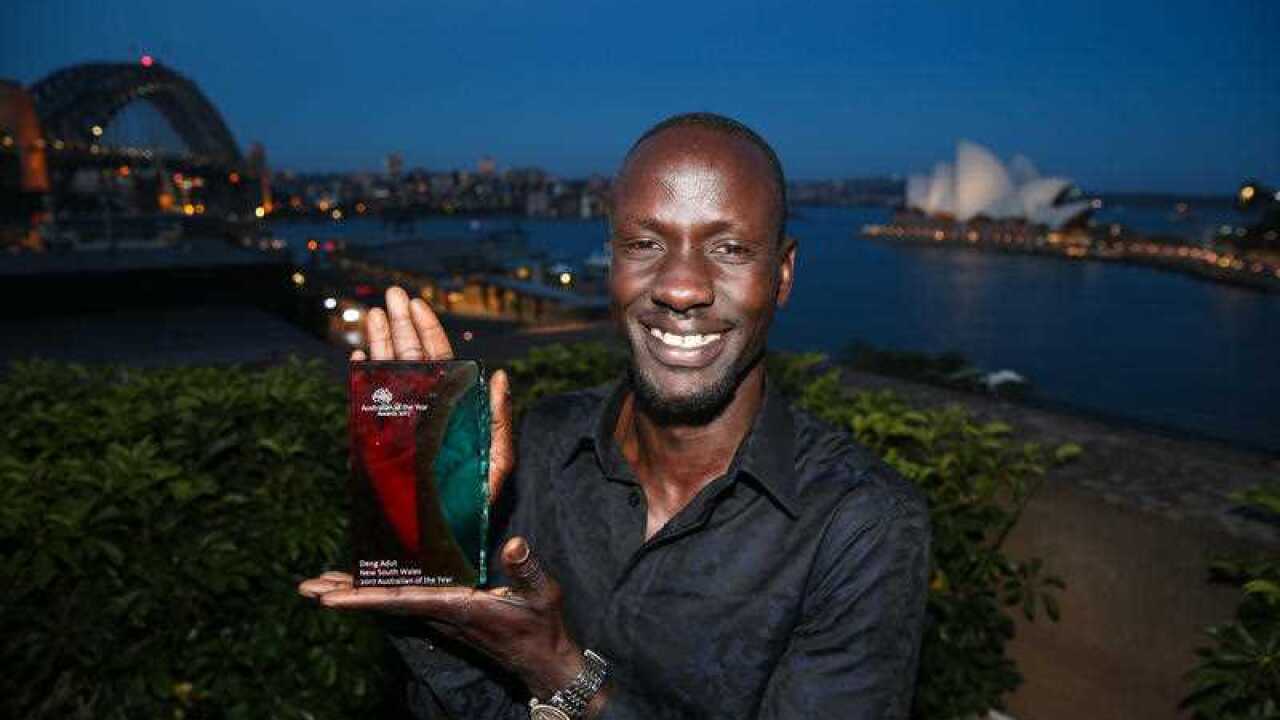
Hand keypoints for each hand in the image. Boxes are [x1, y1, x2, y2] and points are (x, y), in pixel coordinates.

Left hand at [298, 537, 584, 699]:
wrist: (544, 662)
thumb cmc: (542, 627)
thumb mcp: (542, 595)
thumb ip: (527, 570)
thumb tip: (514, 543)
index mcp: (456, 608)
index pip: (401, 602)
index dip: (364, 598)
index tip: (329, 598)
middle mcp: (441, 615)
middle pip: (383, 604)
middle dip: (344, 595)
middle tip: (306, 587)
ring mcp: (441, 617)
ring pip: (389, 604)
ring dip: (356, 594)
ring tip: (321, 583)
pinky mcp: (447, 616)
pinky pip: (403, 604)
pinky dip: (379, 594)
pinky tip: (367, 585)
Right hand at [351, 286, 513, 499]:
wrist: (444, 539)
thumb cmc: (477, 502)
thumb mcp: (497, 459)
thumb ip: (498, 419)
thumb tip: (500, 374)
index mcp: (453, 409)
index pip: (441, 361)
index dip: (429, 331)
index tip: (417, 304)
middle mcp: (424, 411)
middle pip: (411, 359)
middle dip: (400, 326)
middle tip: (390, 295)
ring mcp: (400, 424)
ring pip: (388, 375)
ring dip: (380, 343)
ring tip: (371, 315)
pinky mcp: (378, 444)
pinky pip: (368, 407)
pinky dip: (363, 381)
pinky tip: (358, 358)